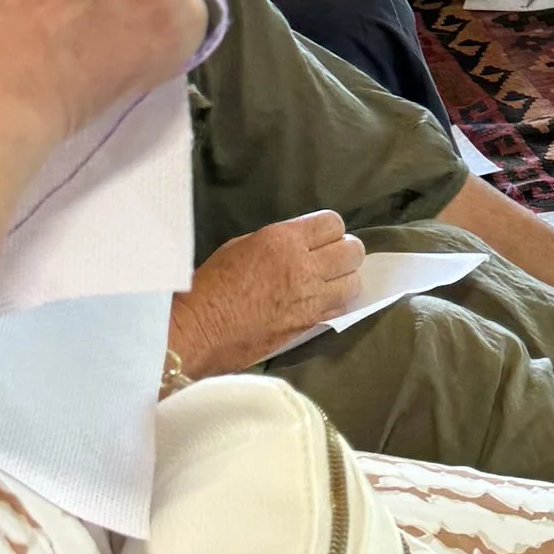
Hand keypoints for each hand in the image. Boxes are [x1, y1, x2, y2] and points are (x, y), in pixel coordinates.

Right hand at [170, 214, 367, 374]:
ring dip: (345, 279)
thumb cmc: (210, 284)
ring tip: (329, 283)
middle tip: (329, 260)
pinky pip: (341, 308)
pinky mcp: (310, 324)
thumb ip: (278, 244)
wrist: (199, 330)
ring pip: (354, 282)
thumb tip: (299, 248)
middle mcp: (304, 265)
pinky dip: (336, 304)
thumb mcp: (242, 246)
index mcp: (284, 239)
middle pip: (352, 251)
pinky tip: (320, 303)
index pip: (332, 223)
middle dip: (344, 253)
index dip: (329, 230)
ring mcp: (310, 298)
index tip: (320, 238)